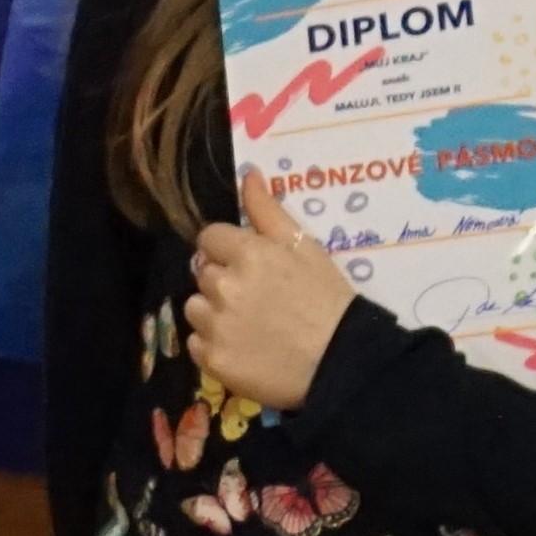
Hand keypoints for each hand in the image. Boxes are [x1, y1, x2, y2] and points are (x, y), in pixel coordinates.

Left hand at [181, 172, 356, 410]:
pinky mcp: (212, 359)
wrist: (341, 361)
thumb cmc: (327, 299)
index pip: (209, 238)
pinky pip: (196, 343)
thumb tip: (247, 174)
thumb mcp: (304, 246)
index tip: (248, 265)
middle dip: (223, 280)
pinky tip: (243, 347)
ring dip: (213, 312)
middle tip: (257, 298)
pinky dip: (213, 345)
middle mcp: (224, 286)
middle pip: (202, 272)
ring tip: (249, 324)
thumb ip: (268, 210)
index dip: (226, 250)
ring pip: (194, 307)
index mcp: (247, 253)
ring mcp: (216, 325)